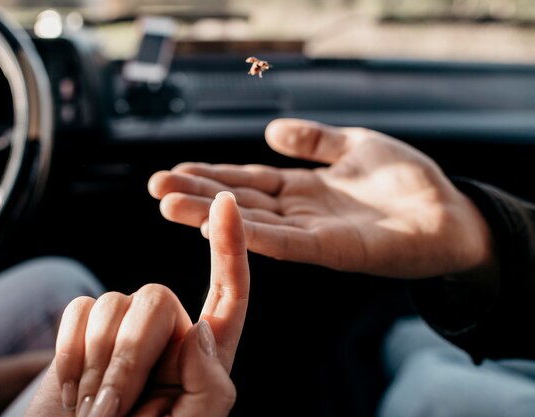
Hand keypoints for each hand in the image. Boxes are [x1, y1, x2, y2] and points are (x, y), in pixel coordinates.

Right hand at [24, 191, 247, 416]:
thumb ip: (210, 386)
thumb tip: (199, 331)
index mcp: (207, 357)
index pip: (229, 291)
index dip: (231, 246)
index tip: (226, 202)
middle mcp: (170, 333)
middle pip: (156, 297)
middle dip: (126, 356)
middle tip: (110, 413)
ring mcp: (126, 328)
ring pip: (112, 302)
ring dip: (95, 364)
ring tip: (94, 410)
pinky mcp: (85, 328)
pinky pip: (77, 310)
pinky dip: (69, 355)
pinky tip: (74, 391)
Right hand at [148, 118, 494, 278]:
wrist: (452, 215)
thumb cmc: (408, 181)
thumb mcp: (355, 145)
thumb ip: (313, 141)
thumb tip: (270, 131)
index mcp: (302, 188)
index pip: (247, 181)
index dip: (211, 175)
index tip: (174, 170)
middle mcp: (299, 213)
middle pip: (239, 203)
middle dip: (196, 194)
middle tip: (154, 187)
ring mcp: (312, 234)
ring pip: (251, 223)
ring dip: (210, 215)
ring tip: (168, 204)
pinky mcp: (332, 250)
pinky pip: (285, 242)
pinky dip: (251, 235)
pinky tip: (218, 227)